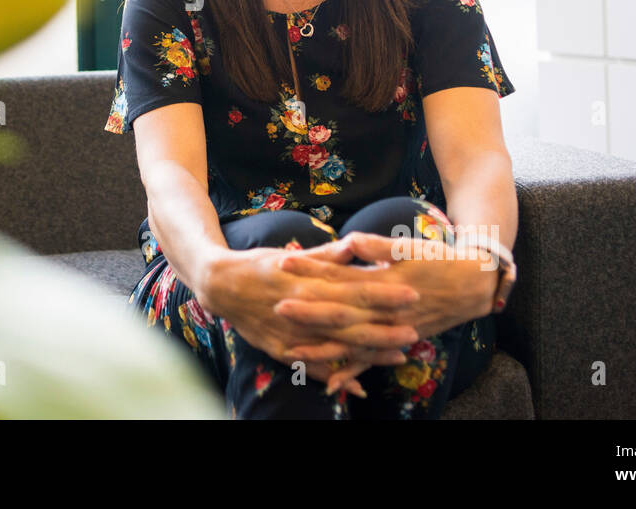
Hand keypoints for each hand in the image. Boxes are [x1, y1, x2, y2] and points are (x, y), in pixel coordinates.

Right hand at [198, 236, 422, 398]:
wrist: (221, 285)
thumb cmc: (262, 265)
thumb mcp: (293, 256)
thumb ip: (325, 255)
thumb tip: (354, 247)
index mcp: (309, 283)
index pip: (353, 288)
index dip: (382, 292)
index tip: (410, 292)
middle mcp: (303, 310)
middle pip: (351, 321)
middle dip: (384, 327)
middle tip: (415, 330)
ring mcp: (293, 334)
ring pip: (337, 347)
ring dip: (369, 353)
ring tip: (400, 356)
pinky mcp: (283, 350)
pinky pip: (313, 367)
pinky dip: (335, 377)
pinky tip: (358, 388)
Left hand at [274, 232, 497, 393]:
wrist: (471, 285)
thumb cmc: (438, 260)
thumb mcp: (408, 247)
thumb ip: (375, 247)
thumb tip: (347, 241)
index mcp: (382, 282)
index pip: (339, 274)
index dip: (312, 270)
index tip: (284, 263)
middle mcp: (384, 310)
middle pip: (340, 311)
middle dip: (307, 311)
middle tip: (277, 307)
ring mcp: (390, 329)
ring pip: (350, 342)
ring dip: (321, 347)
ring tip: (291, 351)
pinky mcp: (397, 341)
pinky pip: (371, 361)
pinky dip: (352, 372)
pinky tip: (331, 384)